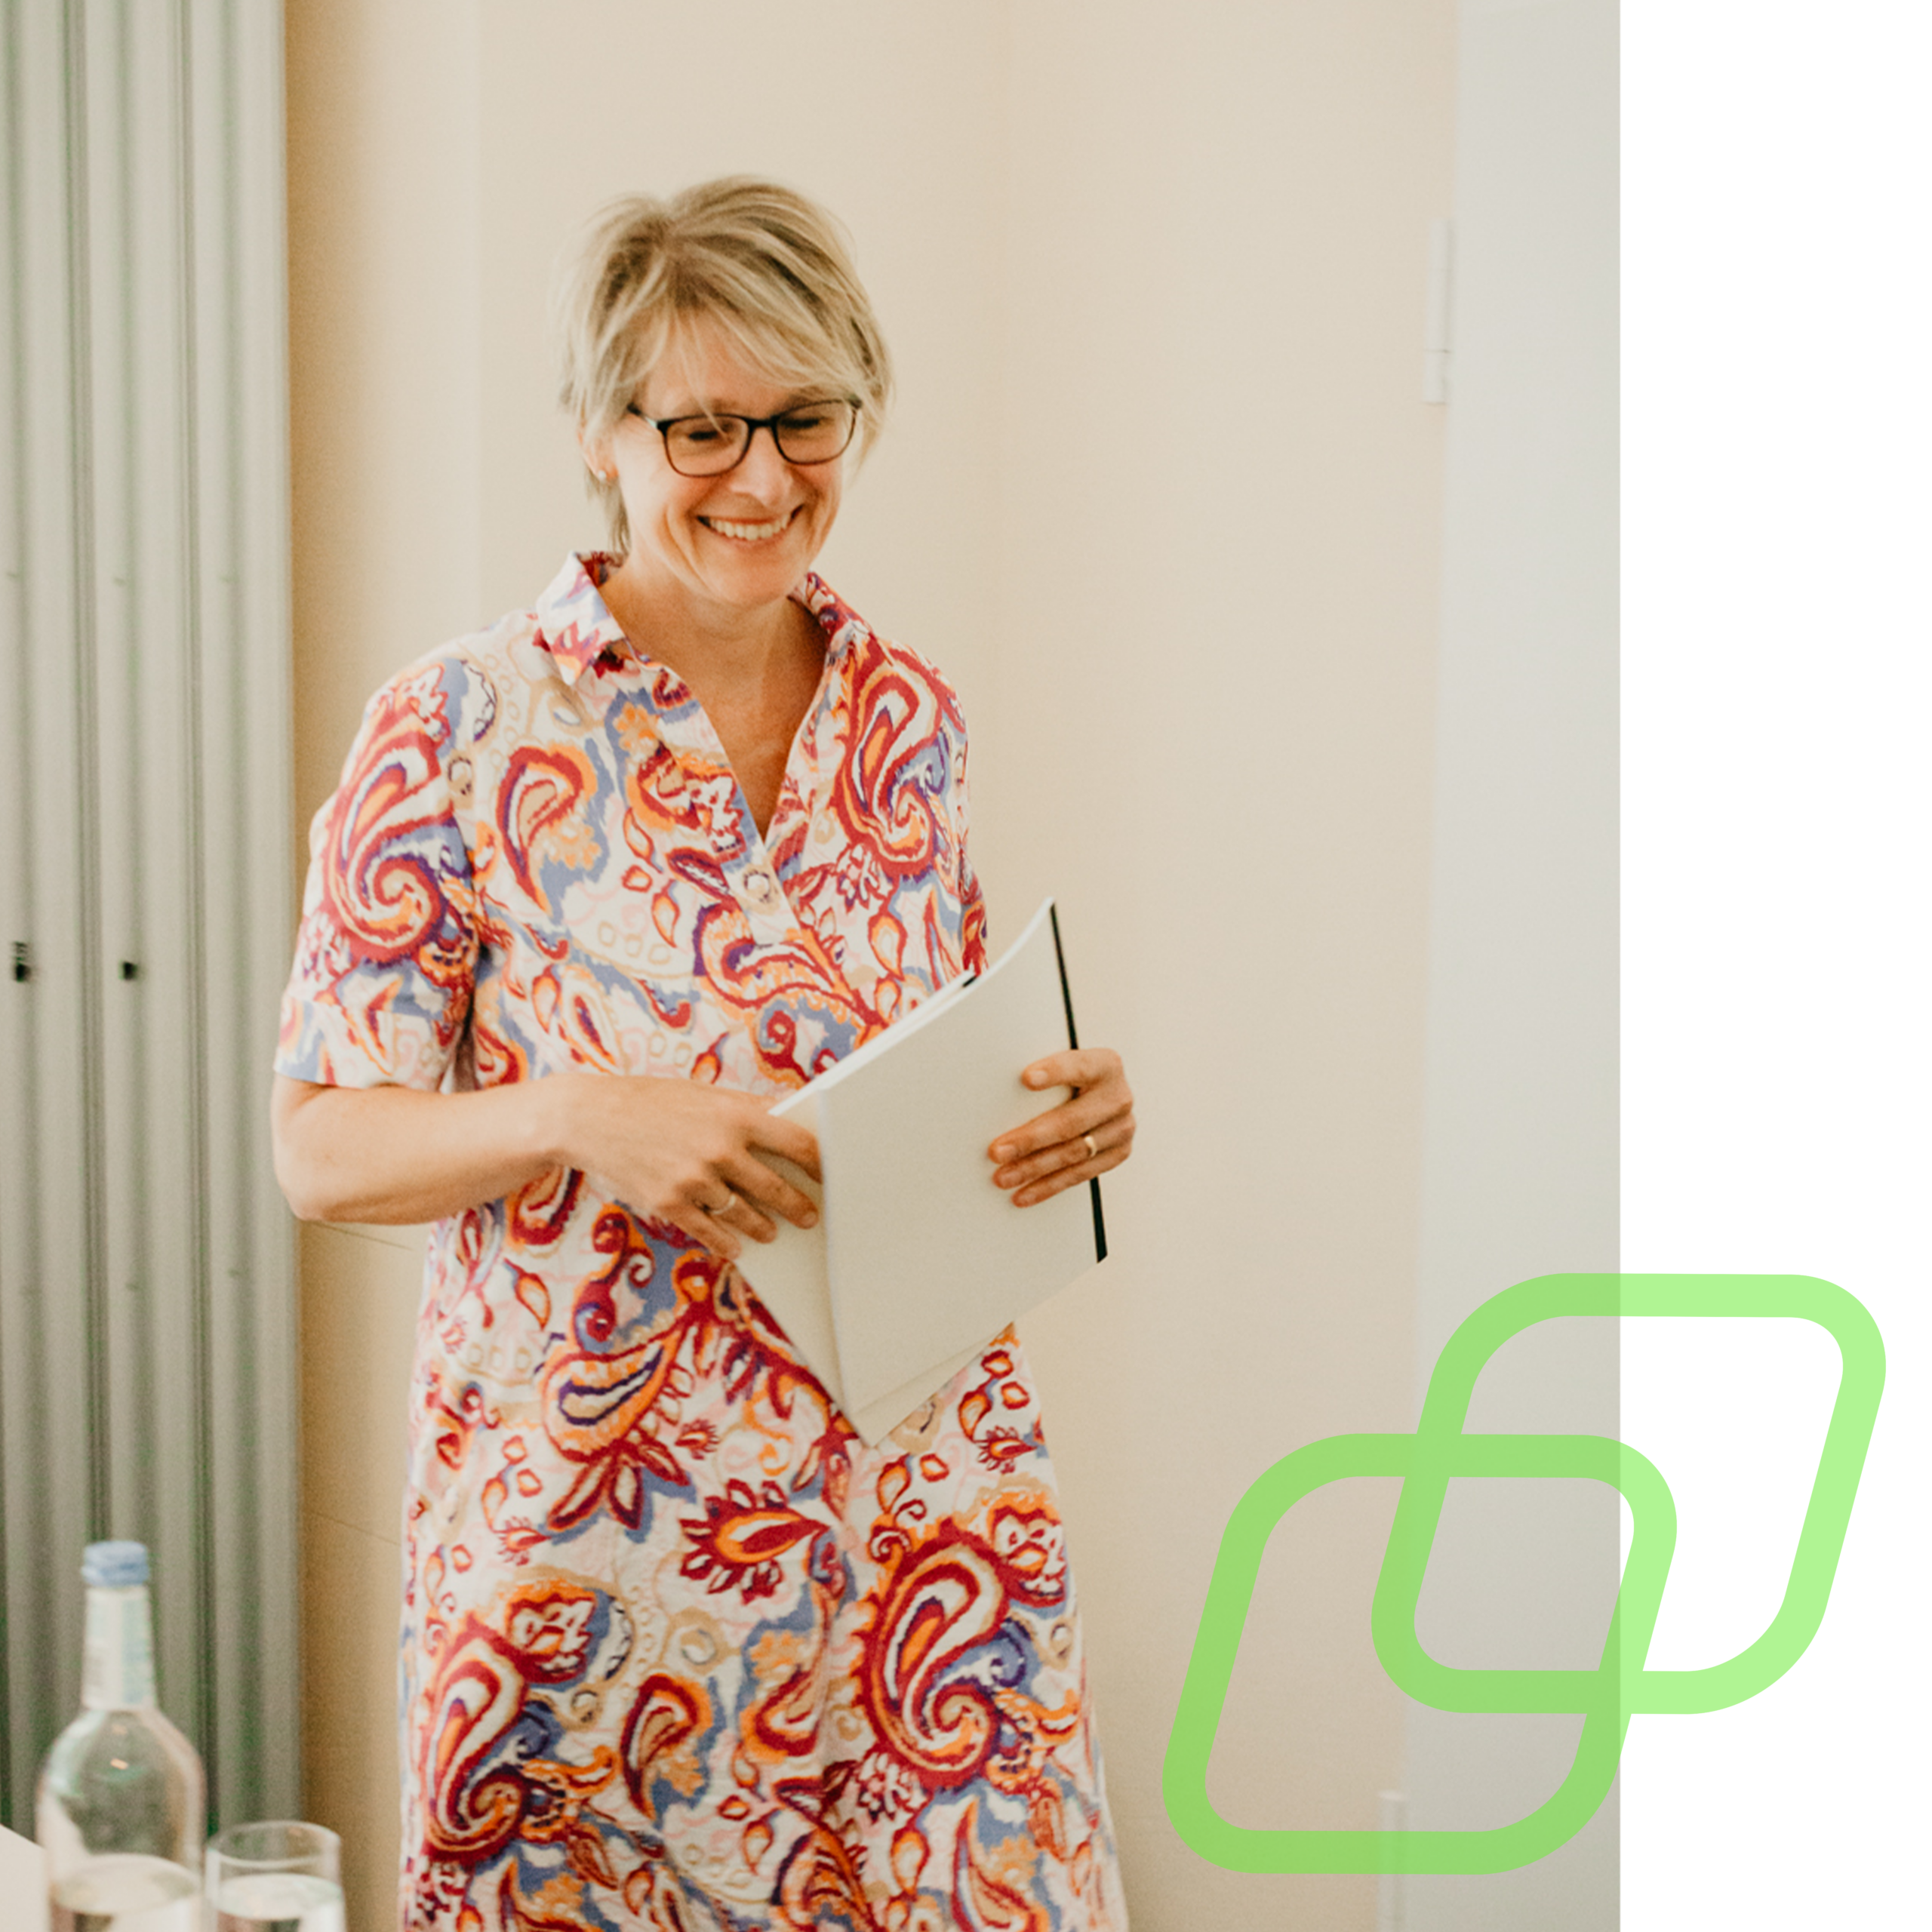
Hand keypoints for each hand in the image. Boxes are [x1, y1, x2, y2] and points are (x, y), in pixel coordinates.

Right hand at [555, 1074, 820, 1263]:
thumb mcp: (705, 1095)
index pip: (798, 1143)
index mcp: (737, 1116)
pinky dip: (727, 1243)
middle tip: (810, 1215)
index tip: (830, 1174)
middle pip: (776, 1188)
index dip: (820, 1163)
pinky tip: (737, 1246)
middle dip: (798, 1206)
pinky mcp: (670, 1204)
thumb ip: (746, 1111)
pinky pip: (710, 1232)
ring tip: (773, 1231)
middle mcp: (721, 1149)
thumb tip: (788, 1120)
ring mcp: (695, 1180)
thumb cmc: (653, 1102)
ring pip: (746, 1215)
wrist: (591, 1118)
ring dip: (765, 1227)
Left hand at [988, 1047, 1134, 1206]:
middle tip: (998, 1151)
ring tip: (1004, 1177)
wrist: (1102, 1095)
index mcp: (1105, 1065)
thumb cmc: (1073, 1078)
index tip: (1026, 1078)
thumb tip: (995, 1086)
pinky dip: (1048, 1187)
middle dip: (1030, 1140)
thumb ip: (1042, 1073)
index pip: (1078, 1067)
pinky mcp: (1116, 1154)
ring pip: (1074, 1154)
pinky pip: (1079, 1175)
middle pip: (1071, 1122)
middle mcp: (1118, 1098)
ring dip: (1034, 1169)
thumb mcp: (1063, 1065)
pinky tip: (1024, 1193)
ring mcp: (1121, 1129)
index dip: (1054, 1072)